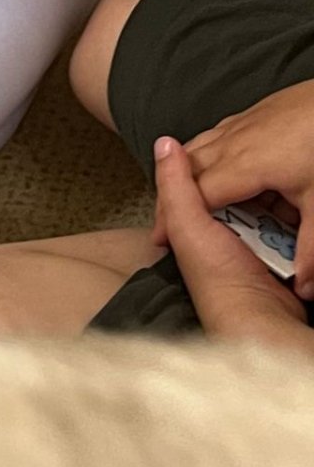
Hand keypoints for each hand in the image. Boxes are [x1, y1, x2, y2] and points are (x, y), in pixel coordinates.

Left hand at [153, 136, 311, 348]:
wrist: (262, 322)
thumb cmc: (219, 280)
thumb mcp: (189, 225)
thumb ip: (176, 186)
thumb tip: (165, 143)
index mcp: (199, 227)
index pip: (212, 186)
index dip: (227, 169)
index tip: (245, 146)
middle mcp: (227, 240)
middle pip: (249, 199)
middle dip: (263, 189)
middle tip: (276, 178)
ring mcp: (258, 253)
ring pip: (274, 217)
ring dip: (285, 211)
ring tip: (293, 198)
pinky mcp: (284, 265)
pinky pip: (294, 238)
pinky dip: (298, 232)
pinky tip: (303, 219)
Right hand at [182, 80, 313, 297]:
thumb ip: (311, 248)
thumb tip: (305, 284)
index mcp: (244, 165)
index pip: (196, 196)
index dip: (174, 220)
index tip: (162, 241)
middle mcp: (234, 140)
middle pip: (187, 168)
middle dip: (171, 195)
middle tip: (167, 223)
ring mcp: (242, 122)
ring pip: (198, 147)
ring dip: (187, 172)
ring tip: (187, 197)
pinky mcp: (254, 113)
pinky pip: (216, 135)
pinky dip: (208, 155)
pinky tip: (226, 168)